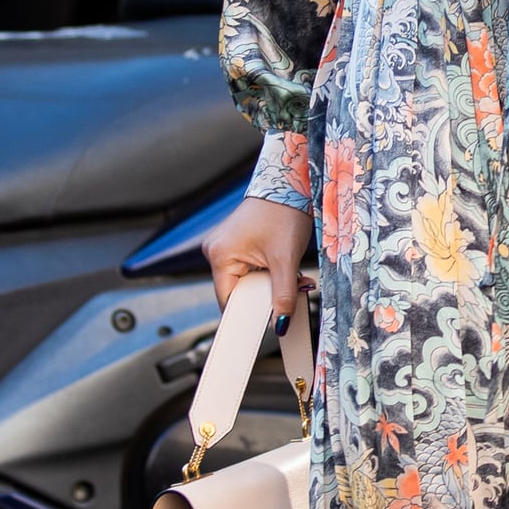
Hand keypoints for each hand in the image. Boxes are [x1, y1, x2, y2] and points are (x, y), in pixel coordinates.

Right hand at [203, 195, 311, 316]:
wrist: (288, 183)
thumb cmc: (283, 212)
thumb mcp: (286, 260)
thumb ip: (283, 295)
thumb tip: (282, 325)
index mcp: (220, 255)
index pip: (229, 301)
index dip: (249, 314)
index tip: (269, 324)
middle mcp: (215, 251)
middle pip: (238, 292)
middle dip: (265, 296)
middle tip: (293, 291)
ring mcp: (223, 246)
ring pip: (245, 281)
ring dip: (268, 284)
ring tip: (290, 275)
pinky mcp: (234, 244)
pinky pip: (247, 269)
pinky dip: (265, 273)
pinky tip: (281, 267)